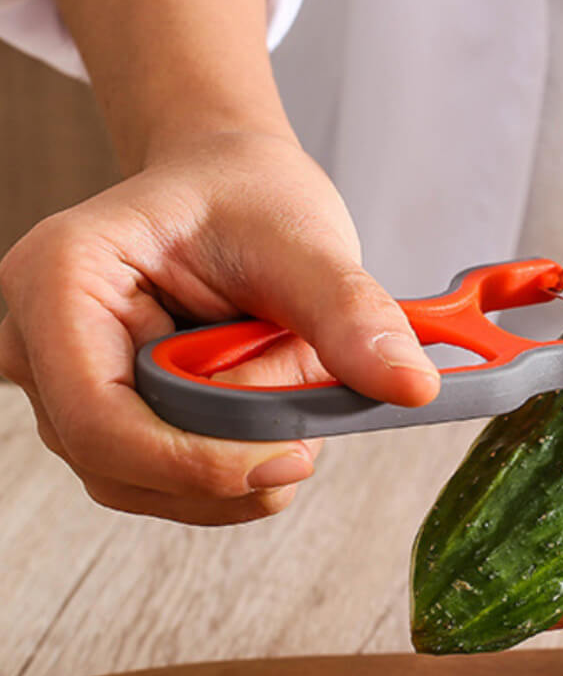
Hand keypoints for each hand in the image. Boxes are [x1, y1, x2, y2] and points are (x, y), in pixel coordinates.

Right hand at [0, 132, 438, 523]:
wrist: (232, 192)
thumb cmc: (249, 199)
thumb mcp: (306, 242)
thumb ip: (351, 314)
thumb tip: (410, 385)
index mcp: (62, 278)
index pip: (100, 418)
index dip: (196, 462)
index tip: (291, 456)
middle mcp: (39, 339)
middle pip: (117, 464)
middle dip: (226, 464)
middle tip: (307, 427)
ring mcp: (65, 384)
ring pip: (140, 483)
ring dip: (233, 470)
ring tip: (287, 398)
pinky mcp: (105, 412)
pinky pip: (160, 479)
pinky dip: (228, 470)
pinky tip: (269, 424)